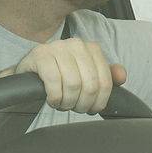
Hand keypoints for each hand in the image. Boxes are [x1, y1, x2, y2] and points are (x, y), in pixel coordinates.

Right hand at [6, 39, 127, 112]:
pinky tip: (52, 100)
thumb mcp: (86, 77)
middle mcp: (76, 44)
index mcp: (91, 48)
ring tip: (62, 104)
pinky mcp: (40, 55)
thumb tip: (122, 76)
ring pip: (73, 85)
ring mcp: (57, 47)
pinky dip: (54, 97)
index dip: (99, 101)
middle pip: (90, 85)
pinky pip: (54, 82)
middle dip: (82, 103)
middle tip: (74, 108)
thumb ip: (106, 76)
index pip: (105, 81)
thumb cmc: (61, 76)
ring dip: (67, 102)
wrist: (30, 74)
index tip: (91, 108)